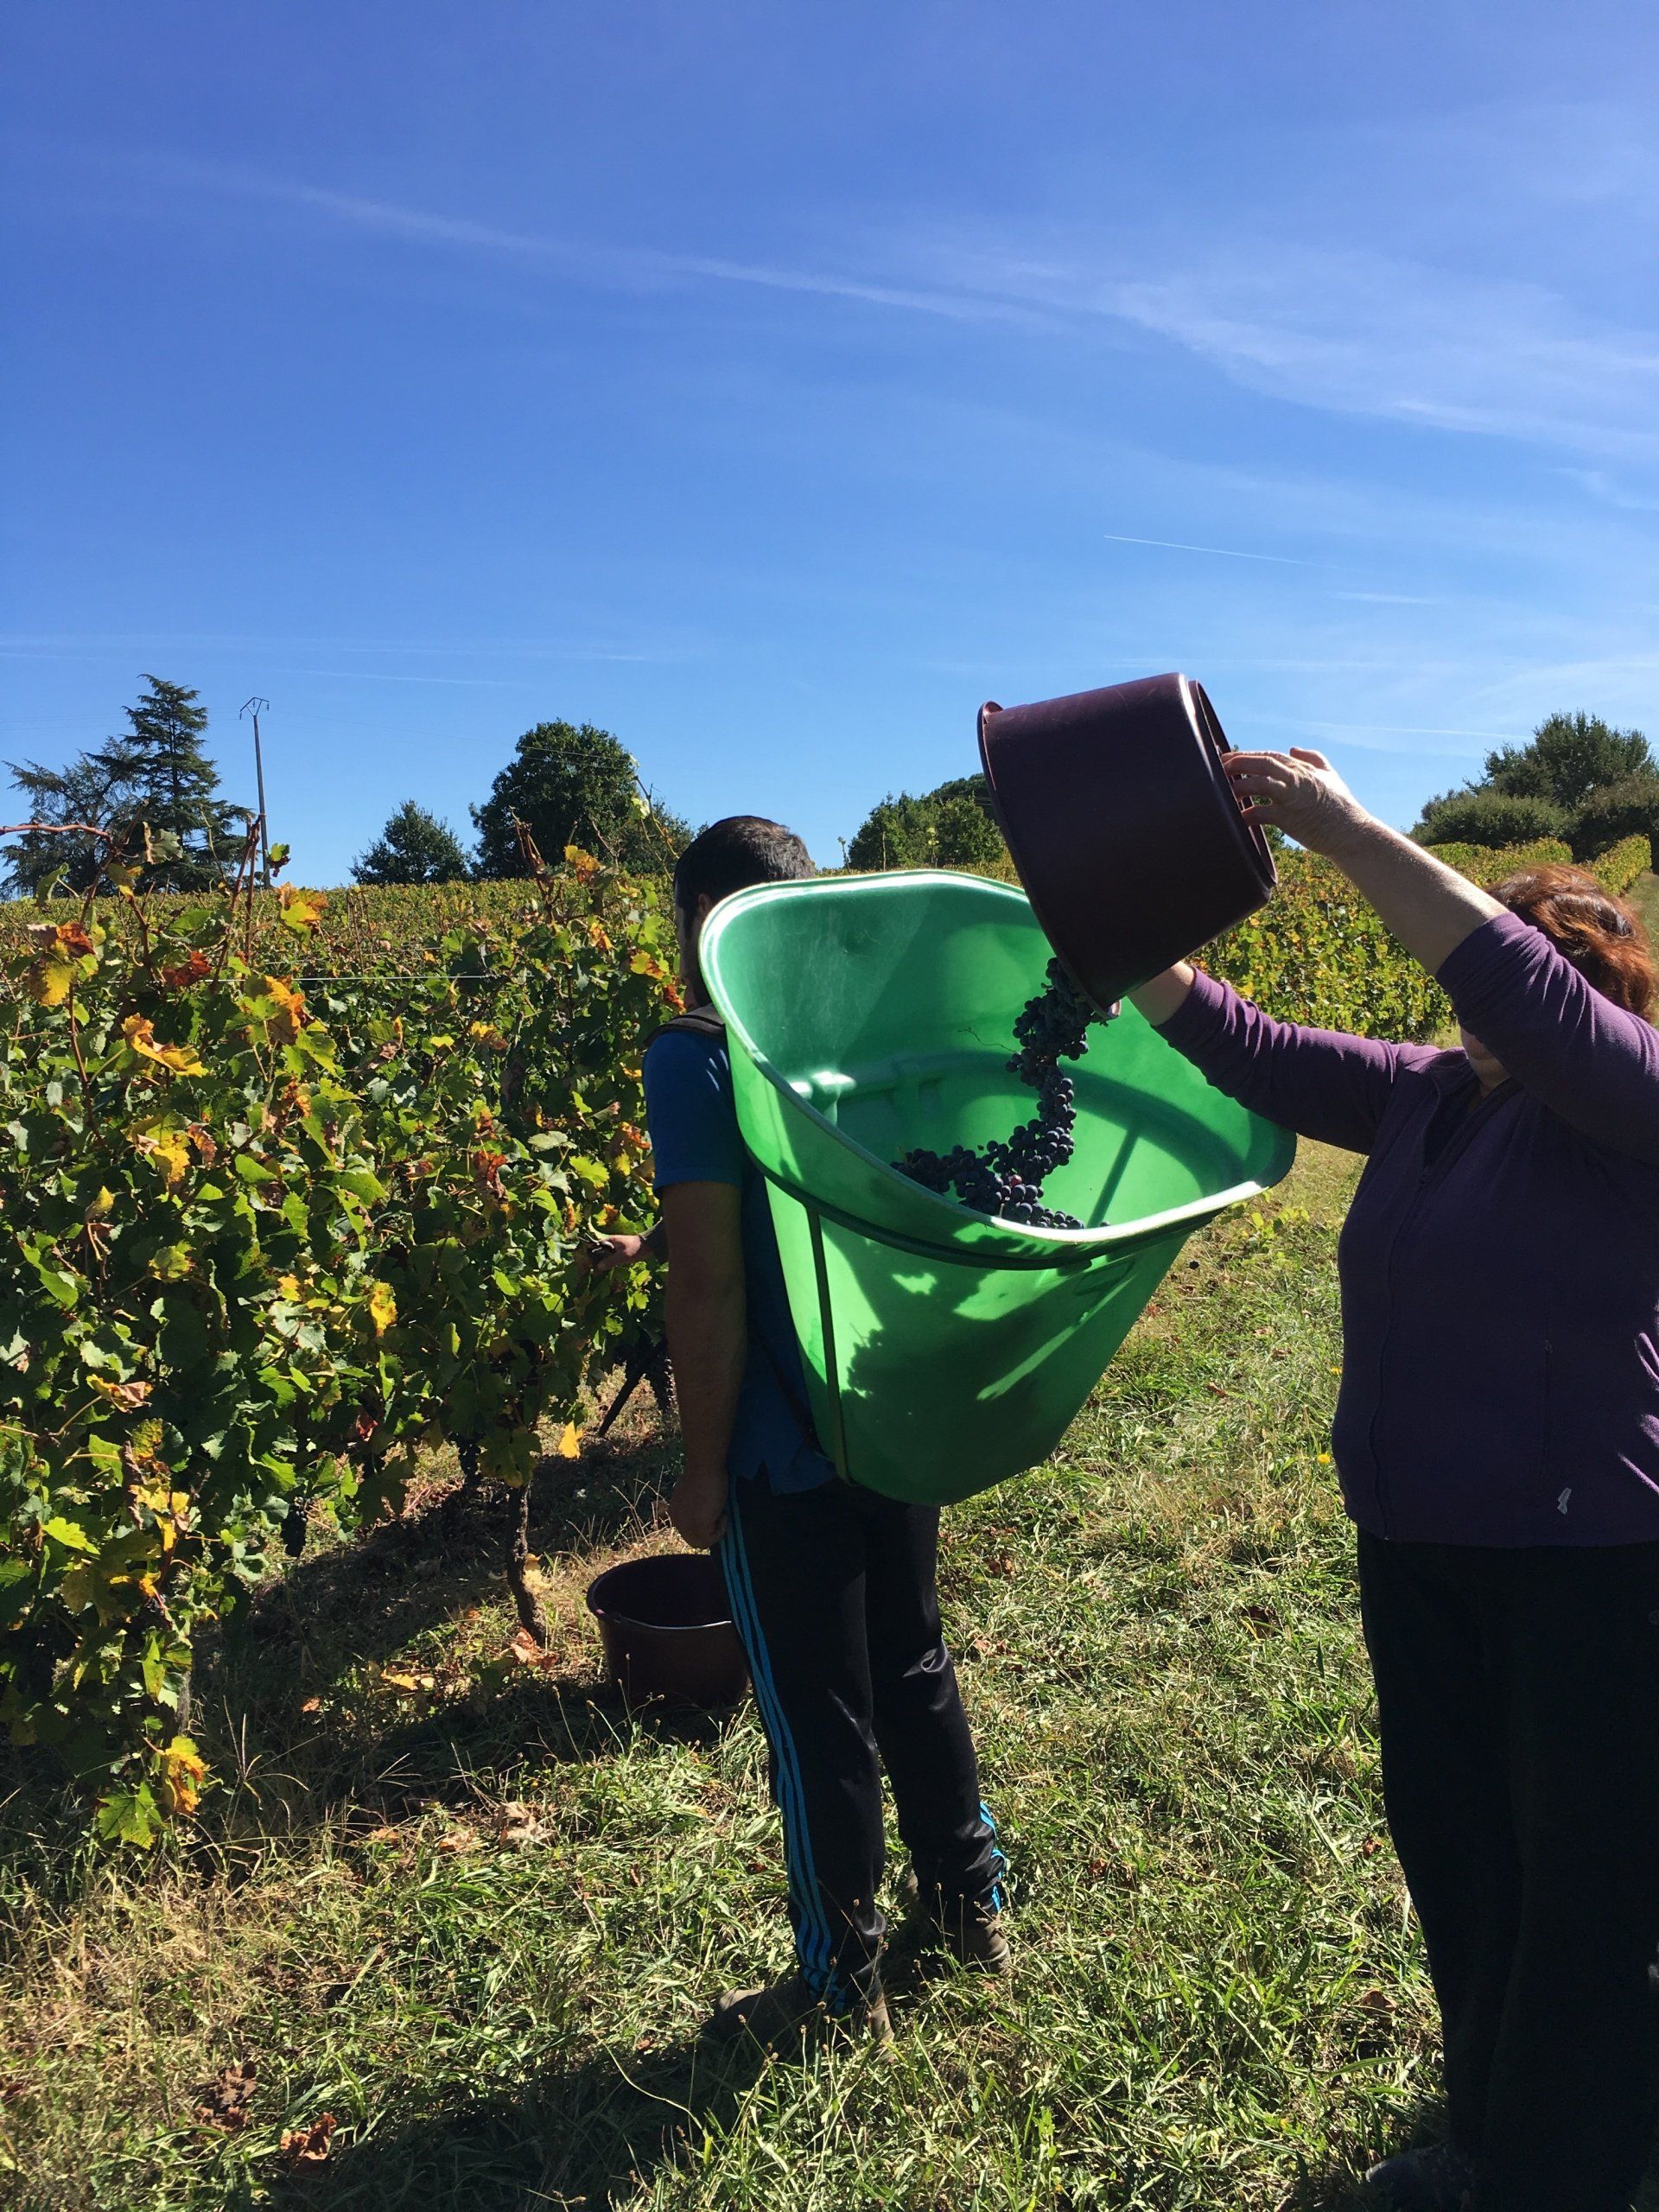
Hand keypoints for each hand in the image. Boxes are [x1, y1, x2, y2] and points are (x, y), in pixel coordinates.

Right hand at [576, 1231, 646, 1278]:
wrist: (648, 1244)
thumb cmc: (635, 1249)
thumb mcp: (623, 1256)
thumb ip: (610, 1261)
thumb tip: (598, 1266)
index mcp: (609, 1241)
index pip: (595, 1247)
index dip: (591, 1255)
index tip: (589, 1264)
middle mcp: (611, 1242)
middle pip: (599, 1251)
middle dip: (596, 1260)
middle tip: (594, 1271)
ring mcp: (615, 1246)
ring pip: (605, 1254)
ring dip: (602, 1262)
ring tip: (598, 1272)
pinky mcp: (620, 1250)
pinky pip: (611, 1256)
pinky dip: (608, 1262)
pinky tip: (608, 1268)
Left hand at [668, 1466, 728, 1549]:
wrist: (704, 1466)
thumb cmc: (703, 1473)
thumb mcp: (694, 1494)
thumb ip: (694, 1507)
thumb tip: (705, 1513)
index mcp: (674, 1513)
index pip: (688, 1532)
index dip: (703, 1527)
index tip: (714, 1515)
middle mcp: (677, 1521)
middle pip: (693, 1541)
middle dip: (709, 1533)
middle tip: (720, 1517)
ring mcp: (687, 1525)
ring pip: (702, 1543)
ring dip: (715, 1532)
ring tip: (722, 1514)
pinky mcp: (700, 1525)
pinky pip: (711, 1539)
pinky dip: (721, 1530)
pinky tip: (724, 1514)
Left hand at [1223, 748, 1368, 856]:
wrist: (1351, 833)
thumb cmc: (1339, 806)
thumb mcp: (1330, 776)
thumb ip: (1313, 758)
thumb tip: (1293, 748)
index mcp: (1302, 769)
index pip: (1268, 756)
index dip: (1245, 756)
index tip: (1226, 759)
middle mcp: (1297, 779)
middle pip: (1262, 763)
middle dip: (1238, 764)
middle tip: (1219, 769)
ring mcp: (1293, 798)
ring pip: (1261, 784)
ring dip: (1240, 787)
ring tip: (1227, 794)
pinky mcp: (1290, 819)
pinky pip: (1263, 814)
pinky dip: (1248, 815)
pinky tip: (1239, 818)